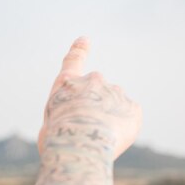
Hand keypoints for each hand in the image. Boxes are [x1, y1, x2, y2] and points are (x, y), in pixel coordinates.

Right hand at [38, 37, 141, 158]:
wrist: (79, 145)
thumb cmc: (57, 139)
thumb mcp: (51, 123)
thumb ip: (68, 115)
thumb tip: (85, 121)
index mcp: (66, 83)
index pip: (73, 61)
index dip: (79, 50)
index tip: (84, 40)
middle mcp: (92, 80)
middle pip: (96, 92)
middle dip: (95, 107)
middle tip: (86, 129)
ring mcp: (114, 92)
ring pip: (113, 107)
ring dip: (108, 119)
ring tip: (97, 138)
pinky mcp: (133, 107)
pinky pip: (128, 118)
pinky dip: (121, 129)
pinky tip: (111, 139)